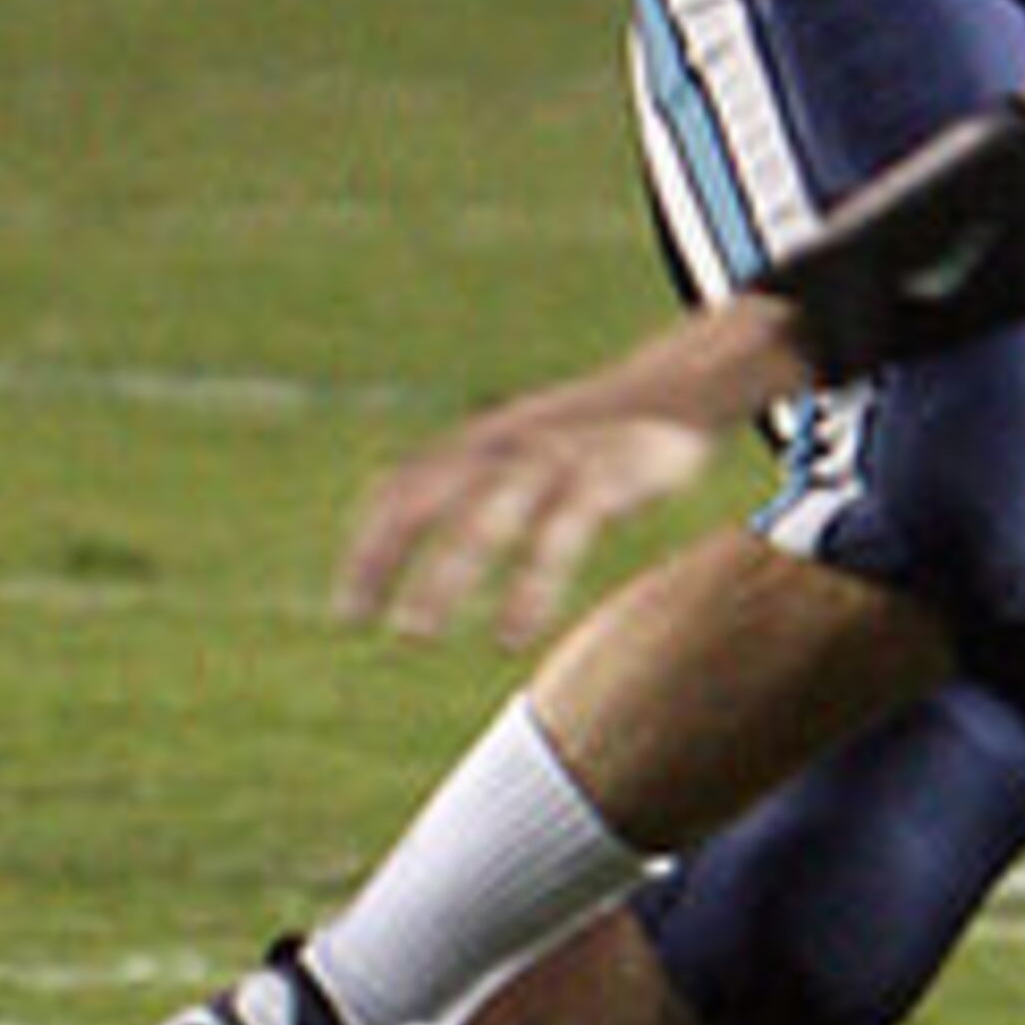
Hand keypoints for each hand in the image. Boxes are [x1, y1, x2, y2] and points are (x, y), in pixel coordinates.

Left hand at [333, 294, 814, 645]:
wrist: (676, 390)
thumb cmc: (589, 431)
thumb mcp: (519, 444)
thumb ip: (465, 476)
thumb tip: (398, 511)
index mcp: (477, 444)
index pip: (401, 490)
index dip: (368, 547)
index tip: (348, 610)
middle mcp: (502, 448)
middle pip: (426, 498)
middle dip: (383, 557)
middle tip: (359, 621)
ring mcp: (549, 461)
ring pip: (481, 518)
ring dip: (442, 575)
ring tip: (413, 633)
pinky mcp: (601, 480)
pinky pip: (556, 537)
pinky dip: (528, 587)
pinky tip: (509, 634)